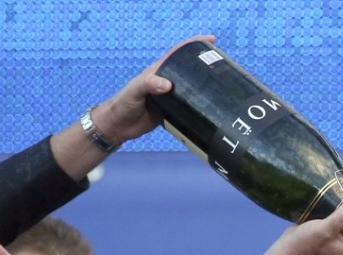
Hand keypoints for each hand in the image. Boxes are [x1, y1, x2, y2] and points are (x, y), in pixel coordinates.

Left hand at [93, 35, 217, 143]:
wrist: (119, 126)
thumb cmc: (124, 104)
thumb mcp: (135, 91)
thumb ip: (148, 85)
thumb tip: (168, 85)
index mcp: (159, 72)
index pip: (177, 53)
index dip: (193, 44)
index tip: (211, 41)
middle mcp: (166, 82)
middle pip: (188, 70)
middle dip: (204, 65)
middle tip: (223, 66)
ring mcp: (169, 97)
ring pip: (190, 89)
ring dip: (204, 87)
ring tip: (223, 88)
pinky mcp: (172, 112)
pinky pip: (188, 107)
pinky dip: (199, 107)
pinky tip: (211, 110)